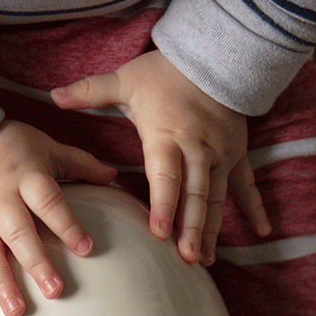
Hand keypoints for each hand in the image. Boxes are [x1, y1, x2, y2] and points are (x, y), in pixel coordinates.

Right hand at [0, 120, 116, 315]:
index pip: (50, 203)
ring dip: (1, 283)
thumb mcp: (43, 146)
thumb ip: (77, 164)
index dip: (67, 225)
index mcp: (25, 178)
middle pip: (19, 233)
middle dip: (37, 262)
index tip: (86, 248)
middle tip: (55, 291)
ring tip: (16, 310)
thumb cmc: (5, 146)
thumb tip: (113, 176)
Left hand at [51, 50, 269, 264]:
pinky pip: (246, 185)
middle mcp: (198, 150)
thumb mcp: (126, 79)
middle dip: (191, 228)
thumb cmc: (165, 72)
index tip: (159, 233)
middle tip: (187, 258)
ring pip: (217, 198)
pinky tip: (261, 231)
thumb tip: (53, 96)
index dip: (163, 205)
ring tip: (205, 259)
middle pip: (195, 195)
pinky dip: (254, 208)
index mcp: (168, 136)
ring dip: (212, 229)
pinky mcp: (236, 155)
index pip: (166, 177)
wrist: (214, 56)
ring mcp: (221, 155)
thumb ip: (91, 90)